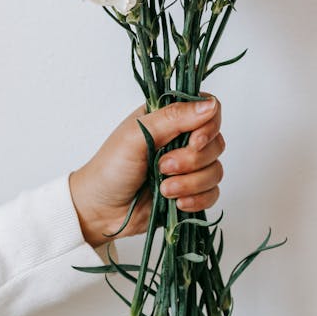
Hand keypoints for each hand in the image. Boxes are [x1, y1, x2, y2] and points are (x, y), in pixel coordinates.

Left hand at [69, 96, 224, 248]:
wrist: (100, 209)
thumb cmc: (110, 168)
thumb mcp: (136, 136)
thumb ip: (173, 118)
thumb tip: (210, 105)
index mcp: (169, 118)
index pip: (209, 111)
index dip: (209, 126)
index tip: (194, 141)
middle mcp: (182, 140)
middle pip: (216, 143)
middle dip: (192, 160)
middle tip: (162, 167)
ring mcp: (188, 168)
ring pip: (215, 170)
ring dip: (191, 183)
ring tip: (164, 189)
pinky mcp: (190, 192)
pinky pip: (212, 194)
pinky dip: (197, 200)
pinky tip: (176, 202)